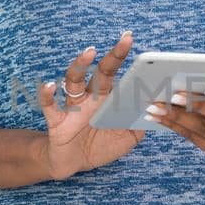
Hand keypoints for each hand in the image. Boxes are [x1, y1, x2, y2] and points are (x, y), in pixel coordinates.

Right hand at [38, 30, 146, 180]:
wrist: (72, 164)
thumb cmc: (98, 147)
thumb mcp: (126, 138)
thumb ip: (140, 126)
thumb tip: (156, 114)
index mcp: (107, 99)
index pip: (117, 74)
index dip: (124, 59)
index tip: (133, 41)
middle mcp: (90, 98)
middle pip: (101, 72)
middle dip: (113, 56)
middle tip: (125, 40)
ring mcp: (73, 108)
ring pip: (74, 81)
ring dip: (80, 66)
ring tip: (89, 53)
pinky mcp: (57, 121)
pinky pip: (50, 106)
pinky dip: (47, 95)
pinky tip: (50, 86)